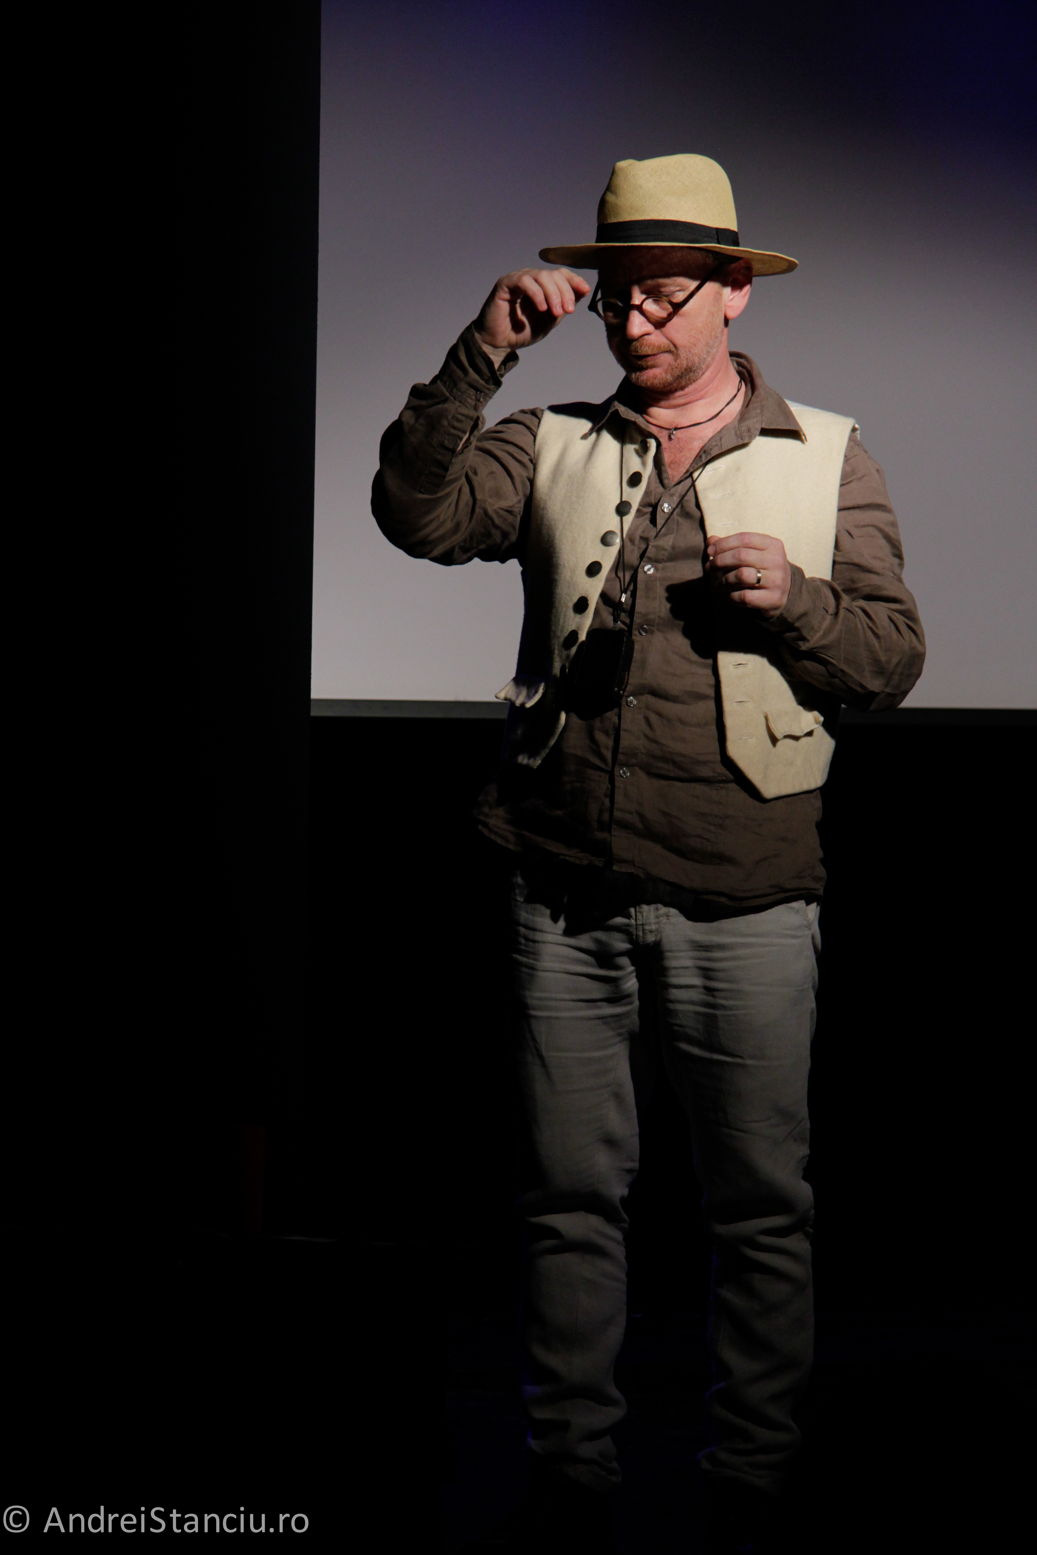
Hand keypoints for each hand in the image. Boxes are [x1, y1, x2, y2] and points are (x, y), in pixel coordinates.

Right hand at [474, 267, 590, 351]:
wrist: (499, 343)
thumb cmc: (522, 331)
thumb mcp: (550, 320)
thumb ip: (564, 305)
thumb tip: (583, 290)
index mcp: (541, 285)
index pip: (561, 274)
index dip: (574, 280)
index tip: (585, 290)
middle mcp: (530, 278)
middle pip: (553, 274)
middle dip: (564, 292)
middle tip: (568, 311)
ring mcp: (518, 279)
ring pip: (541, 276)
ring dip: (553, 294)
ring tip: (556, 312)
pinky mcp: (505, 283)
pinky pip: (524, 281)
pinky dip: (536, 294)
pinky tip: (541, 308)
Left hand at [705, 532, 791, 614]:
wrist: (784, 594)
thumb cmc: (761, 569)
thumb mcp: (752, 554)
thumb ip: (732, 546)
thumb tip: (711, 540)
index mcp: (773, 545)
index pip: (744, 538)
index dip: (723, 544)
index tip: (710, 551)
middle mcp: (777, 561)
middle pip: (741, 556)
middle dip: (720, 561)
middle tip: (710, 567)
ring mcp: (777, 581)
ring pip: (741, 575)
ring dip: (724, 579)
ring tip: (717, 582)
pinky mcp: (773, 599)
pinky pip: (744, 596)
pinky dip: (731, 596)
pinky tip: (729, 595)